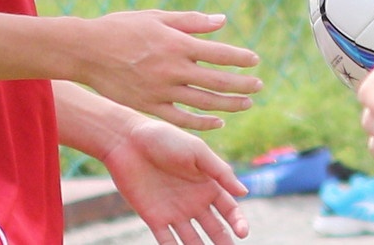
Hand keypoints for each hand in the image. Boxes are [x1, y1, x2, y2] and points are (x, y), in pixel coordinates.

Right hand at [78, 11, 260, 129]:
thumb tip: (222, 21)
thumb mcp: (158, 17)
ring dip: (228, 105)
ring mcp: (161, 90)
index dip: (240, 58)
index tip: (255, 61)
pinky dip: (202, 122)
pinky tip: (217, 122)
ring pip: (203, 102)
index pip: (219, 53)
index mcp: (177, 44)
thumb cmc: (122, 28)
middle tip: (258, 86)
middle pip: (216, 81)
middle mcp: (172, 69)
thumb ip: (192, 21)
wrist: (86, 51)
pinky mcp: (149, 106)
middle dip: (241, 85)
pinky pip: (181, 118)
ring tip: (246, 104)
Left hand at [104, 115, 248, 244]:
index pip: (229, 209)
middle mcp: (194, 202)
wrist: (128, 142)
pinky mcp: (154, 219)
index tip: (243, 233)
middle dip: (224, 241)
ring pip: (193, 240)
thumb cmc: (165, 139)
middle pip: (215, 228)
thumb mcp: (197, 151)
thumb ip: (220, 172)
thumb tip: (244, 193)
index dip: (238, 222)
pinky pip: (168, 241)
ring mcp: (175, 212)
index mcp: (208, 185)